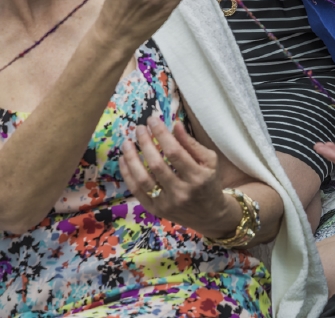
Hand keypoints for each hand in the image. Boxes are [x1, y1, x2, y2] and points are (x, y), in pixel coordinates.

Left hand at [119, 115, 234, 238]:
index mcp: (198, 177)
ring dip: (132, 158)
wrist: (209, 215)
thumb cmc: (209, 182)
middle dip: (145, 143)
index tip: (152, 120)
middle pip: (157, 164)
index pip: (175, 152)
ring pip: (143, 179)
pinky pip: (137, 191)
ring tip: (127, 142)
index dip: (161, 134)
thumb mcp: (209, 161)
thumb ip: (191, 144)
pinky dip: (128, 174)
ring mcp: (166, 203)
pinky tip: (124, 159)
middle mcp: (181, 191)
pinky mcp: (155, 210)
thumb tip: (175, 125)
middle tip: (140, 128)